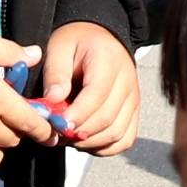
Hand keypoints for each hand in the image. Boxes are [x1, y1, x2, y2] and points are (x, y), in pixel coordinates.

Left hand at [38, 21, 140, 159]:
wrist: (100, 38)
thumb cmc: (77, 42)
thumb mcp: (59, 47)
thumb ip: (56, 73)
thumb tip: (53, 100)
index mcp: (109, 60)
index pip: (97, 94)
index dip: (77, 114)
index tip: (57, 124)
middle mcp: (127, 81)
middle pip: (107, 119)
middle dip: (79, 133)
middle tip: (56, 133)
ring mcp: (133, 99)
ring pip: (117, 134)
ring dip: (90, 143)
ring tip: (68, 137)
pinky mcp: (133, 113)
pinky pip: (124, 140)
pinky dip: (104, 148)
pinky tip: (85, 142)